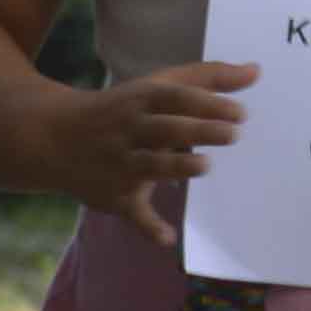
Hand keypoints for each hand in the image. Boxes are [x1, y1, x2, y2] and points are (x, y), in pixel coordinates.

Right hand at [56, 60, 255, 250]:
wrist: (55, 137)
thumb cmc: (123, 109)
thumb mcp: (156, 86)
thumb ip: (206, 78)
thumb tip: (255, 72)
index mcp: (140, 100)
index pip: (175, 98)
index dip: (206, 103)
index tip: (241, 113)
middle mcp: (128, 131)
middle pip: (165, 129)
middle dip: (198, 131)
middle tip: (234, 135)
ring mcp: (119, 164)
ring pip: (148, 166)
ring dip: (175, 167)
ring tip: (205, 166)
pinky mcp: (113, 196)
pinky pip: (130, 212)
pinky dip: (147, 226)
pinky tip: (168, 238)